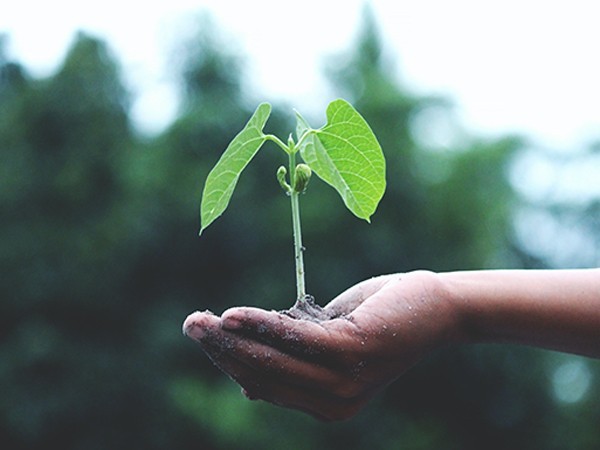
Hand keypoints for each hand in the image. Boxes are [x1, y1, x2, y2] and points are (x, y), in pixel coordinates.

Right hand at [183, 270, 456, 420]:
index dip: (230, 362)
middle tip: (191, 324)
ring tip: (200, 321)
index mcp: (326, 404)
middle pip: (263, 375)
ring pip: (273, 360)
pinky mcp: (352, 353)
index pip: (265, 385)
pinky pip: (295, 339)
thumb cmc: (378, 320)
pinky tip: (233, 315)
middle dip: (222, 351)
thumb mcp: (328, 342)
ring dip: (232, 339)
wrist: (434, 307)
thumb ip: (293, 359)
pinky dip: (262, 325)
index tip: (205, 336)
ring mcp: (344, 382)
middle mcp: (334, 403)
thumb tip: (246, 384)